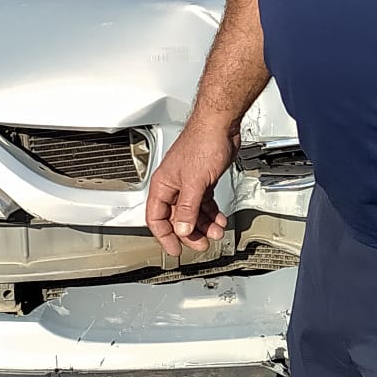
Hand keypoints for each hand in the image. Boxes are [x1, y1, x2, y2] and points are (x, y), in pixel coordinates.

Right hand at [144, 118, 234, 255]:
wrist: (221, 126)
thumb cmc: (203, 143)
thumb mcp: (194, 182)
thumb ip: (187, 208)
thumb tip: (181, 230)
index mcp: (163, 185)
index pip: (156, 218)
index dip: (165, 236)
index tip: (176, 250)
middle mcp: (174, 186)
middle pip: (176, 218)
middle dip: (189, 233)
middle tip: (201, 244)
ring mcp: (189, 183)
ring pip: (193, 212)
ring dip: (204, 225)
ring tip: (216, 233)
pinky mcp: (203, 181)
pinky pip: (204, 204)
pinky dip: (212, 214)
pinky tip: (219, 220)